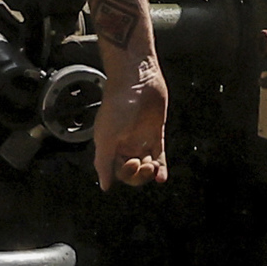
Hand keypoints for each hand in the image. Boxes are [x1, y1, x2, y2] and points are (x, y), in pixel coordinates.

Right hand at [93, 57, 170, 190]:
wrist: (137, 79)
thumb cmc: (118, 104)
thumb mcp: (106, 137)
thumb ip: (104, 163)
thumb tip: (104, 186)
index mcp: (109, 145)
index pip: (116, 171)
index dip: (124, 173)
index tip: (131, 164)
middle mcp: (124, 143)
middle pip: (132, 170)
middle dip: (138, 174)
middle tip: (144, 165)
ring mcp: (140, 137)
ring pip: (146, 164)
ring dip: (150, 171)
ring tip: (154, 168)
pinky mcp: (155, 131)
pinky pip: (159, 154)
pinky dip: (161, 167)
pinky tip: (162, 177)